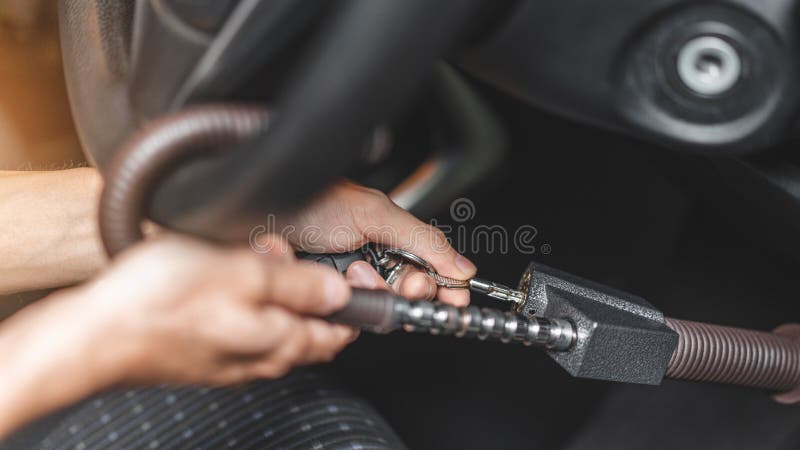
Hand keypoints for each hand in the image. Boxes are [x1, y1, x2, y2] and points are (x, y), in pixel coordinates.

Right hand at [89, 235, 357, 384]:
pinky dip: (243, 295)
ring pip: (272, 319)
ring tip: (245, 255)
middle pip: (308, 324)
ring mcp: (230, 359)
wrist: (94, 334)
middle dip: (308, 284)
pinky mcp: (204, 352)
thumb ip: (298, 285)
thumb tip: (339, 291)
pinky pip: (240, 322)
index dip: (358, 301)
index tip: (353, 273)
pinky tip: (219, 273)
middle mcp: (260, 359)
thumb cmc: (160, 302)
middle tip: (282, 252)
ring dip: (271, 285)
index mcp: (280, 342)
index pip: (342, 331)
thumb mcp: (243, 274)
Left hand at [279, 181, 476, 305]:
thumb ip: (423, 240)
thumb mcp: (374, 214)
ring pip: (378, 308)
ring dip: (371, 291)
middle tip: (405, 280)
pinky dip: (343, 304)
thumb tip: (463, 268)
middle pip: (407, 294)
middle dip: (406, 288)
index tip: (453, 302)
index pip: (429, 271)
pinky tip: (336, 284)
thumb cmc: (307, 200)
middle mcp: (370, 261)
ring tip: (355, 271)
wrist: (254, 212)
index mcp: (389, 237)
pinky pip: (347, 318)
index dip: (443, 288)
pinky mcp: (323, 301)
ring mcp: (346, 283)